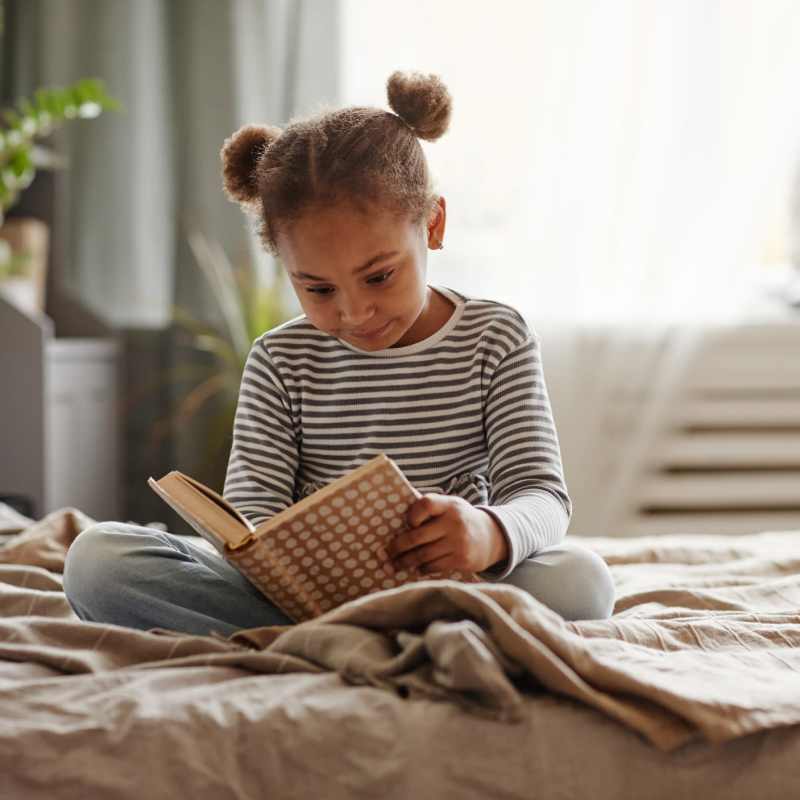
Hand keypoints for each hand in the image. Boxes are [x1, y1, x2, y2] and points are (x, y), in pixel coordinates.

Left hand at [384, 493, 508, 574]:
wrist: (493, 536)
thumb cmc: (461, 520)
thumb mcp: (451, 506)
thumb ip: (430, 509)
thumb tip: (397, 518)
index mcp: (449, 505)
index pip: (425, 504)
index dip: (412, 515)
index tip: (408, 524)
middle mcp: (454, 522)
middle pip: (417, 536)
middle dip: (398, 547)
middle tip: (387, 553)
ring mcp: (459, 542)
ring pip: (423, 555)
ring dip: (406, 561)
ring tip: (395, 564)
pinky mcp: (462, 560)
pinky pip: (434, 567)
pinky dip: (422, 569)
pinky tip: (417, 568)